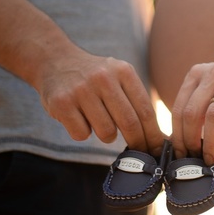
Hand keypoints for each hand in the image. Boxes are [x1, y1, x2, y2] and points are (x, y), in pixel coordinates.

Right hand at [36, 48, 164, 152]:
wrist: (55, 61)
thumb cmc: (94, 76)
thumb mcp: (118, 75)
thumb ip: (135, 99)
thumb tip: (156, 137)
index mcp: (123, 71)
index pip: (145, 110)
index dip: (154, 135)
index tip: (158, 150)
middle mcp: (103, 78)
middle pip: (129, 123)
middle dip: (138, 143)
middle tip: (140, 153)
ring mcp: (81, 90)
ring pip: (106, 133)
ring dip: (107, 136)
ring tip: (99, 121)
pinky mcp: (61, 103)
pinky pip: (82, 134)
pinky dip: (83, 132)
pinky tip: (79, 118)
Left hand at [171, 62, 213, 166]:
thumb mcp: (208, 91)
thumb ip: (194, 109)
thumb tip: (180, 144)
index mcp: (196, 74)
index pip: (179, 108)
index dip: (177, 135)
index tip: (180, 153)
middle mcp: (212, 74)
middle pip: (193, 113)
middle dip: (190, 141)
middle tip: (194, 157)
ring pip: (213, 116)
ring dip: (209, 143)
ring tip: (209, 159)